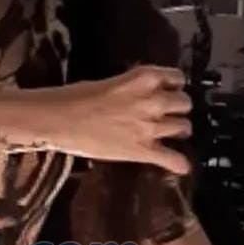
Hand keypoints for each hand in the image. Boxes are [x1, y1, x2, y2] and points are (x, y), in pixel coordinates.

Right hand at [35, 63, 192, 173]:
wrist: (58, 119)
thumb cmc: (76, 97)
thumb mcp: (111, 82)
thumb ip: (133, 88)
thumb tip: (141, 95)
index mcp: (145, 78)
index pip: (177, 78)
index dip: (174, 87)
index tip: (169, 92)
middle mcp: (153, 100)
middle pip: (184, 103)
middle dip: (177, 109)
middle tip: (167, 115)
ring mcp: (150, 127)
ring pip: (184, 128)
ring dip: (178, 132)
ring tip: (170, 136)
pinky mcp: (142, 150)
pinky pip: (172, 159)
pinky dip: (178, 163)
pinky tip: (181, 166)